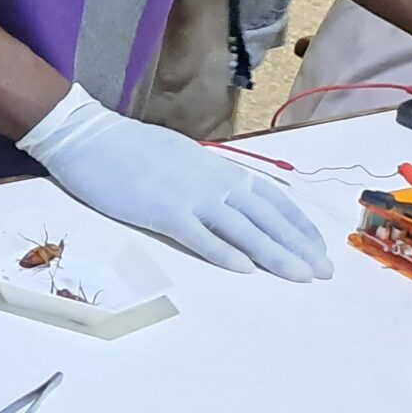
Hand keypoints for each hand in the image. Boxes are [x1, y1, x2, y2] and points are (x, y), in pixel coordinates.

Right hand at [18, 86, 331, 280]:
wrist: (88, 136)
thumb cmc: (129, 147)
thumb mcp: (181, 156)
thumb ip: (207, 178)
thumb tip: (227, 197)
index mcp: (218, 169)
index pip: (271, 199)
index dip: (297, 225)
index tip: (318, 247)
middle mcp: (212, 182)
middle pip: (266, 217)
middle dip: (298, 246)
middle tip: (324, 272)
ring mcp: (188, 196)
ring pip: (242, 229)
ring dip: (275, 253)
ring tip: (301, 276)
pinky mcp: (160, 211)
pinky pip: (198, 235)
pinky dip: (223, 252)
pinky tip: (244, 269)